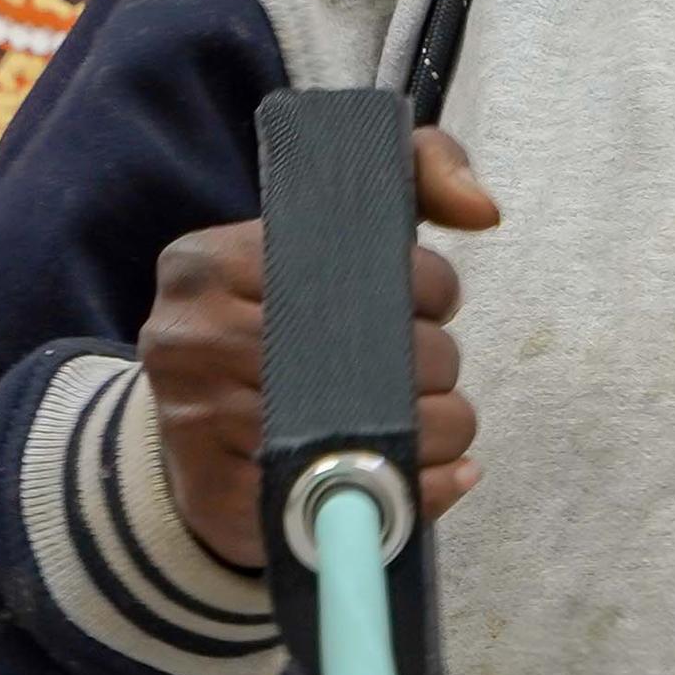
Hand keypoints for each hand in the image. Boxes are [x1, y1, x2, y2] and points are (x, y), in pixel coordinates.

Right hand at [137, 124, 499, 568]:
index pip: (369, 267)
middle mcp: (191, 337)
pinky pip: (356, 498)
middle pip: (382, 354)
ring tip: (423, 423)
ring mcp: (200, 423)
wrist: (191, 440)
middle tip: (421, 371)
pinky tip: (426, 478)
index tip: (425, 306)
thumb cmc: (275, 324)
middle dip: (436, 366)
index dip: (431, 290)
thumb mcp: (326, 228)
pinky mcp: (223, 499)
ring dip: (437, 433)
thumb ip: (416, 175)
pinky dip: (418, 493)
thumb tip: (484, 211)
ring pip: (382, 431)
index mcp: (206, 261)